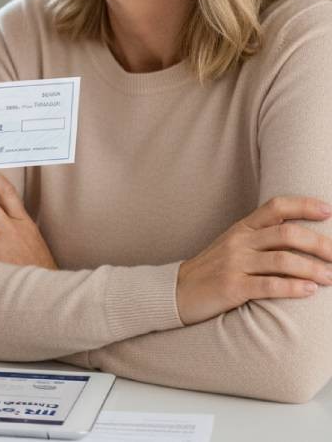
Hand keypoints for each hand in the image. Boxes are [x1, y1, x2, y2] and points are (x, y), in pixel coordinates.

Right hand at [177, 196, 331, 324]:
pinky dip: (293, 287)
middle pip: (286, 234)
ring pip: (282, 260)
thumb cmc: (213, 270)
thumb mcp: (234, 247)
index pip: (275, 207)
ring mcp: (235, 263)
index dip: (304, 206)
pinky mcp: (232, 286)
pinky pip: (269, 285)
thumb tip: (301, 239)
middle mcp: (239, 241)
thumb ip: (261, 239)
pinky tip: (309, 290)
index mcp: (241, 228)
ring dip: (312, 269)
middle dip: (319, 244)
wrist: (178, 290)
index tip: (329, 210)